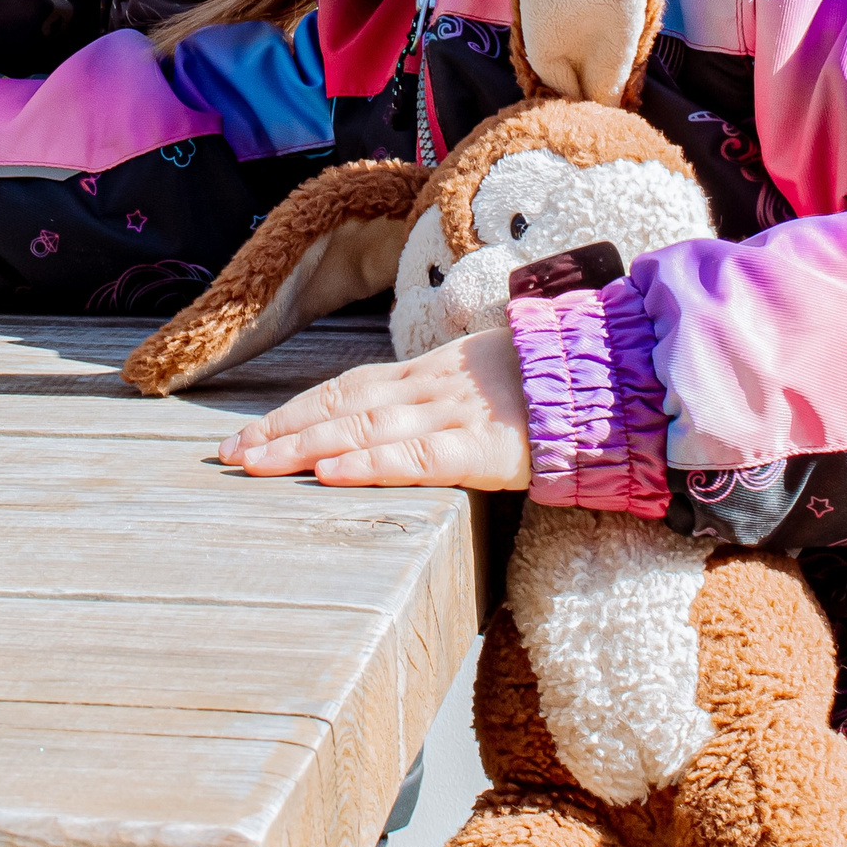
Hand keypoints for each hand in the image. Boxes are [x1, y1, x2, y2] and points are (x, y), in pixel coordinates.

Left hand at [218, 326, 533, 490]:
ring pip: (363, 429)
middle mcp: (430, 387)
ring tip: (254, 464)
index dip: (297, 410)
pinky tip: (327, 474)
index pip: (347, 388)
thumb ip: (444, 399)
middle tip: (228, 455)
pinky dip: (366, 465)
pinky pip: (416, 457)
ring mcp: (455, 413)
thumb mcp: (486, 383)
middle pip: (341, 406)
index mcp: (431, 372)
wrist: (618, 375)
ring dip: (302, 447)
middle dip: (281, 430)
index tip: (250, 433)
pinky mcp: (485, 447)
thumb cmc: (555, 386)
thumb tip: (399, 421)